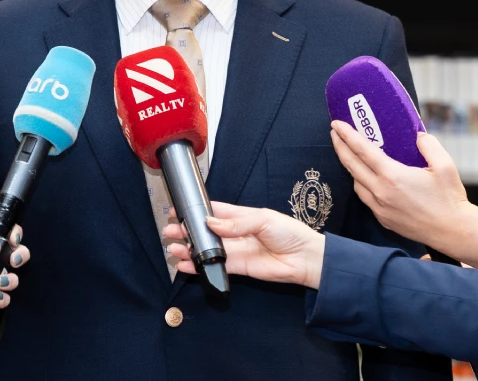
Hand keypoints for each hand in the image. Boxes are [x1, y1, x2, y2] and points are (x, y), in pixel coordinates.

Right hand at [162, 201, 325, 288]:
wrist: (306, 259)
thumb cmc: (291, 233)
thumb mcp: (263, 219)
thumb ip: (236, 222)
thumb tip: (211, 221)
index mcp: (242, 216)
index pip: (214, 211)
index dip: (197, 211)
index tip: (180, 210)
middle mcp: (236, 233)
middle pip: (206, 231)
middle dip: (188, 231)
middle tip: (171, 230)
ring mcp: (236, 251)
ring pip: (207, 249)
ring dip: (190, 249)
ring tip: (173, 248)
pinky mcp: (239, 267)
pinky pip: (215, 266)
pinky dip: (199, 266)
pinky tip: (186, 265)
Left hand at [329, 119, 468, 247]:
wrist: (453, 232)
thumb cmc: (450, 199)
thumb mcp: (445, 166)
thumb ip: (429, 145)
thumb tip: (417, 135)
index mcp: (392, 176)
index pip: (362, 150)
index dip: (347, 135)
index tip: (336, 124)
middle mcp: (380, 192)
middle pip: (351, 165)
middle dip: (340, 146)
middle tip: (334, 132)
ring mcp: (379, 207)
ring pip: (356, 183)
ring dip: (349, 166)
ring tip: (348, 153)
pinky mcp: (383, 219)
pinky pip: (365, 197)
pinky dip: (361, 184)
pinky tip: (365, 177)